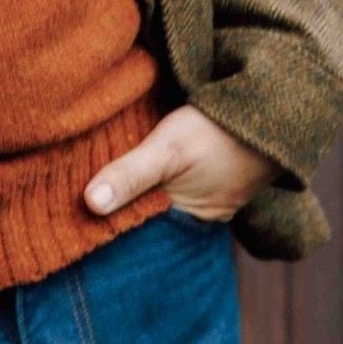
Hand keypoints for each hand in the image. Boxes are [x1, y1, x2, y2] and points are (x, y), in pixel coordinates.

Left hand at [84, 104, 280, 223]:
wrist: (275, 109)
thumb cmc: (220, 130)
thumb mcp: (168, 148)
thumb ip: (130, 174)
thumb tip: (89, 204)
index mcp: (187, 221)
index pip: (135, 234)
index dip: (104, 226)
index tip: (67, 217)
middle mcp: (197, 217)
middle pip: (145, 218)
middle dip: (116, 210)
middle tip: (71, 199)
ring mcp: (206, 198)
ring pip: (158, 201)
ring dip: (134, 192)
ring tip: (93, 182)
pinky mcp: (209, 177)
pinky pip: (172, 186)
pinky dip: (152, 180)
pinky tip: (131, 167)